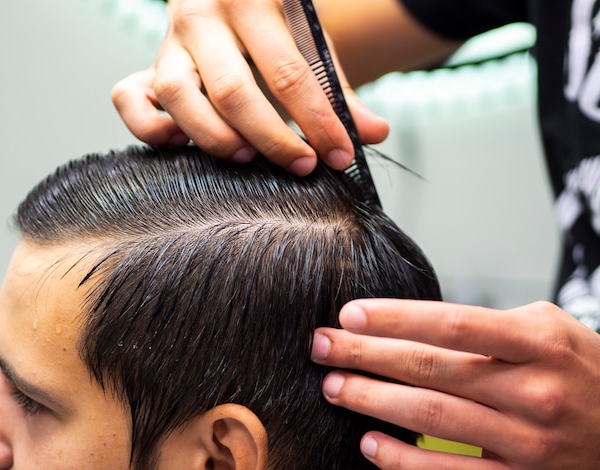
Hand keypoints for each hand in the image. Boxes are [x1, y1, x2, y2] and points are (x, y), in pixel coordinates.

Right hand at [111, 0, 388, 174]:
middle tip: (302, 165)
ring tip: (248, 157)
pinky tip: (184, 145)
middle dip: (273, 138)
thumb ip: (339, 90)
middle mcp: (205, 14)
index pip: (290, 71)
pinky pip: (129, 99)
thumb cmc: (275, 30)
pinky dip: (152, 129)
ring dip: (215, 138)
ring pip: (180, 97)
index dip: (318, 120)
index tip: (340, 155)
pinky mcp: (148, 64)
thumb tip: (375, 133)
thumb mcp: (309, 45)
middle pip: (234, 91)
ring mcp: (171, 40)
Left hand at [311, 299, 599, 468]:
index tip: (349, 314)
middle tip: (322, 346)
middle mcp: (532, 390)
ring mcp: (528, 443)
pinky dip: (404, 461)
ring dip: (373, 401)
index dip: (395, 318)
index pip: (452, 324)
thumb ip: (488, 324)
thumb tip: (410, 323)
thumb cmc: (581, 369)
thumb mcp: (549, 328)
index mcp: (538, 343)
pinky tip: (369, 443)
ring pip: (433, 417)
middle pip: (431, 368)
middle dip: (367, 355)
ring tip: (334, 386)